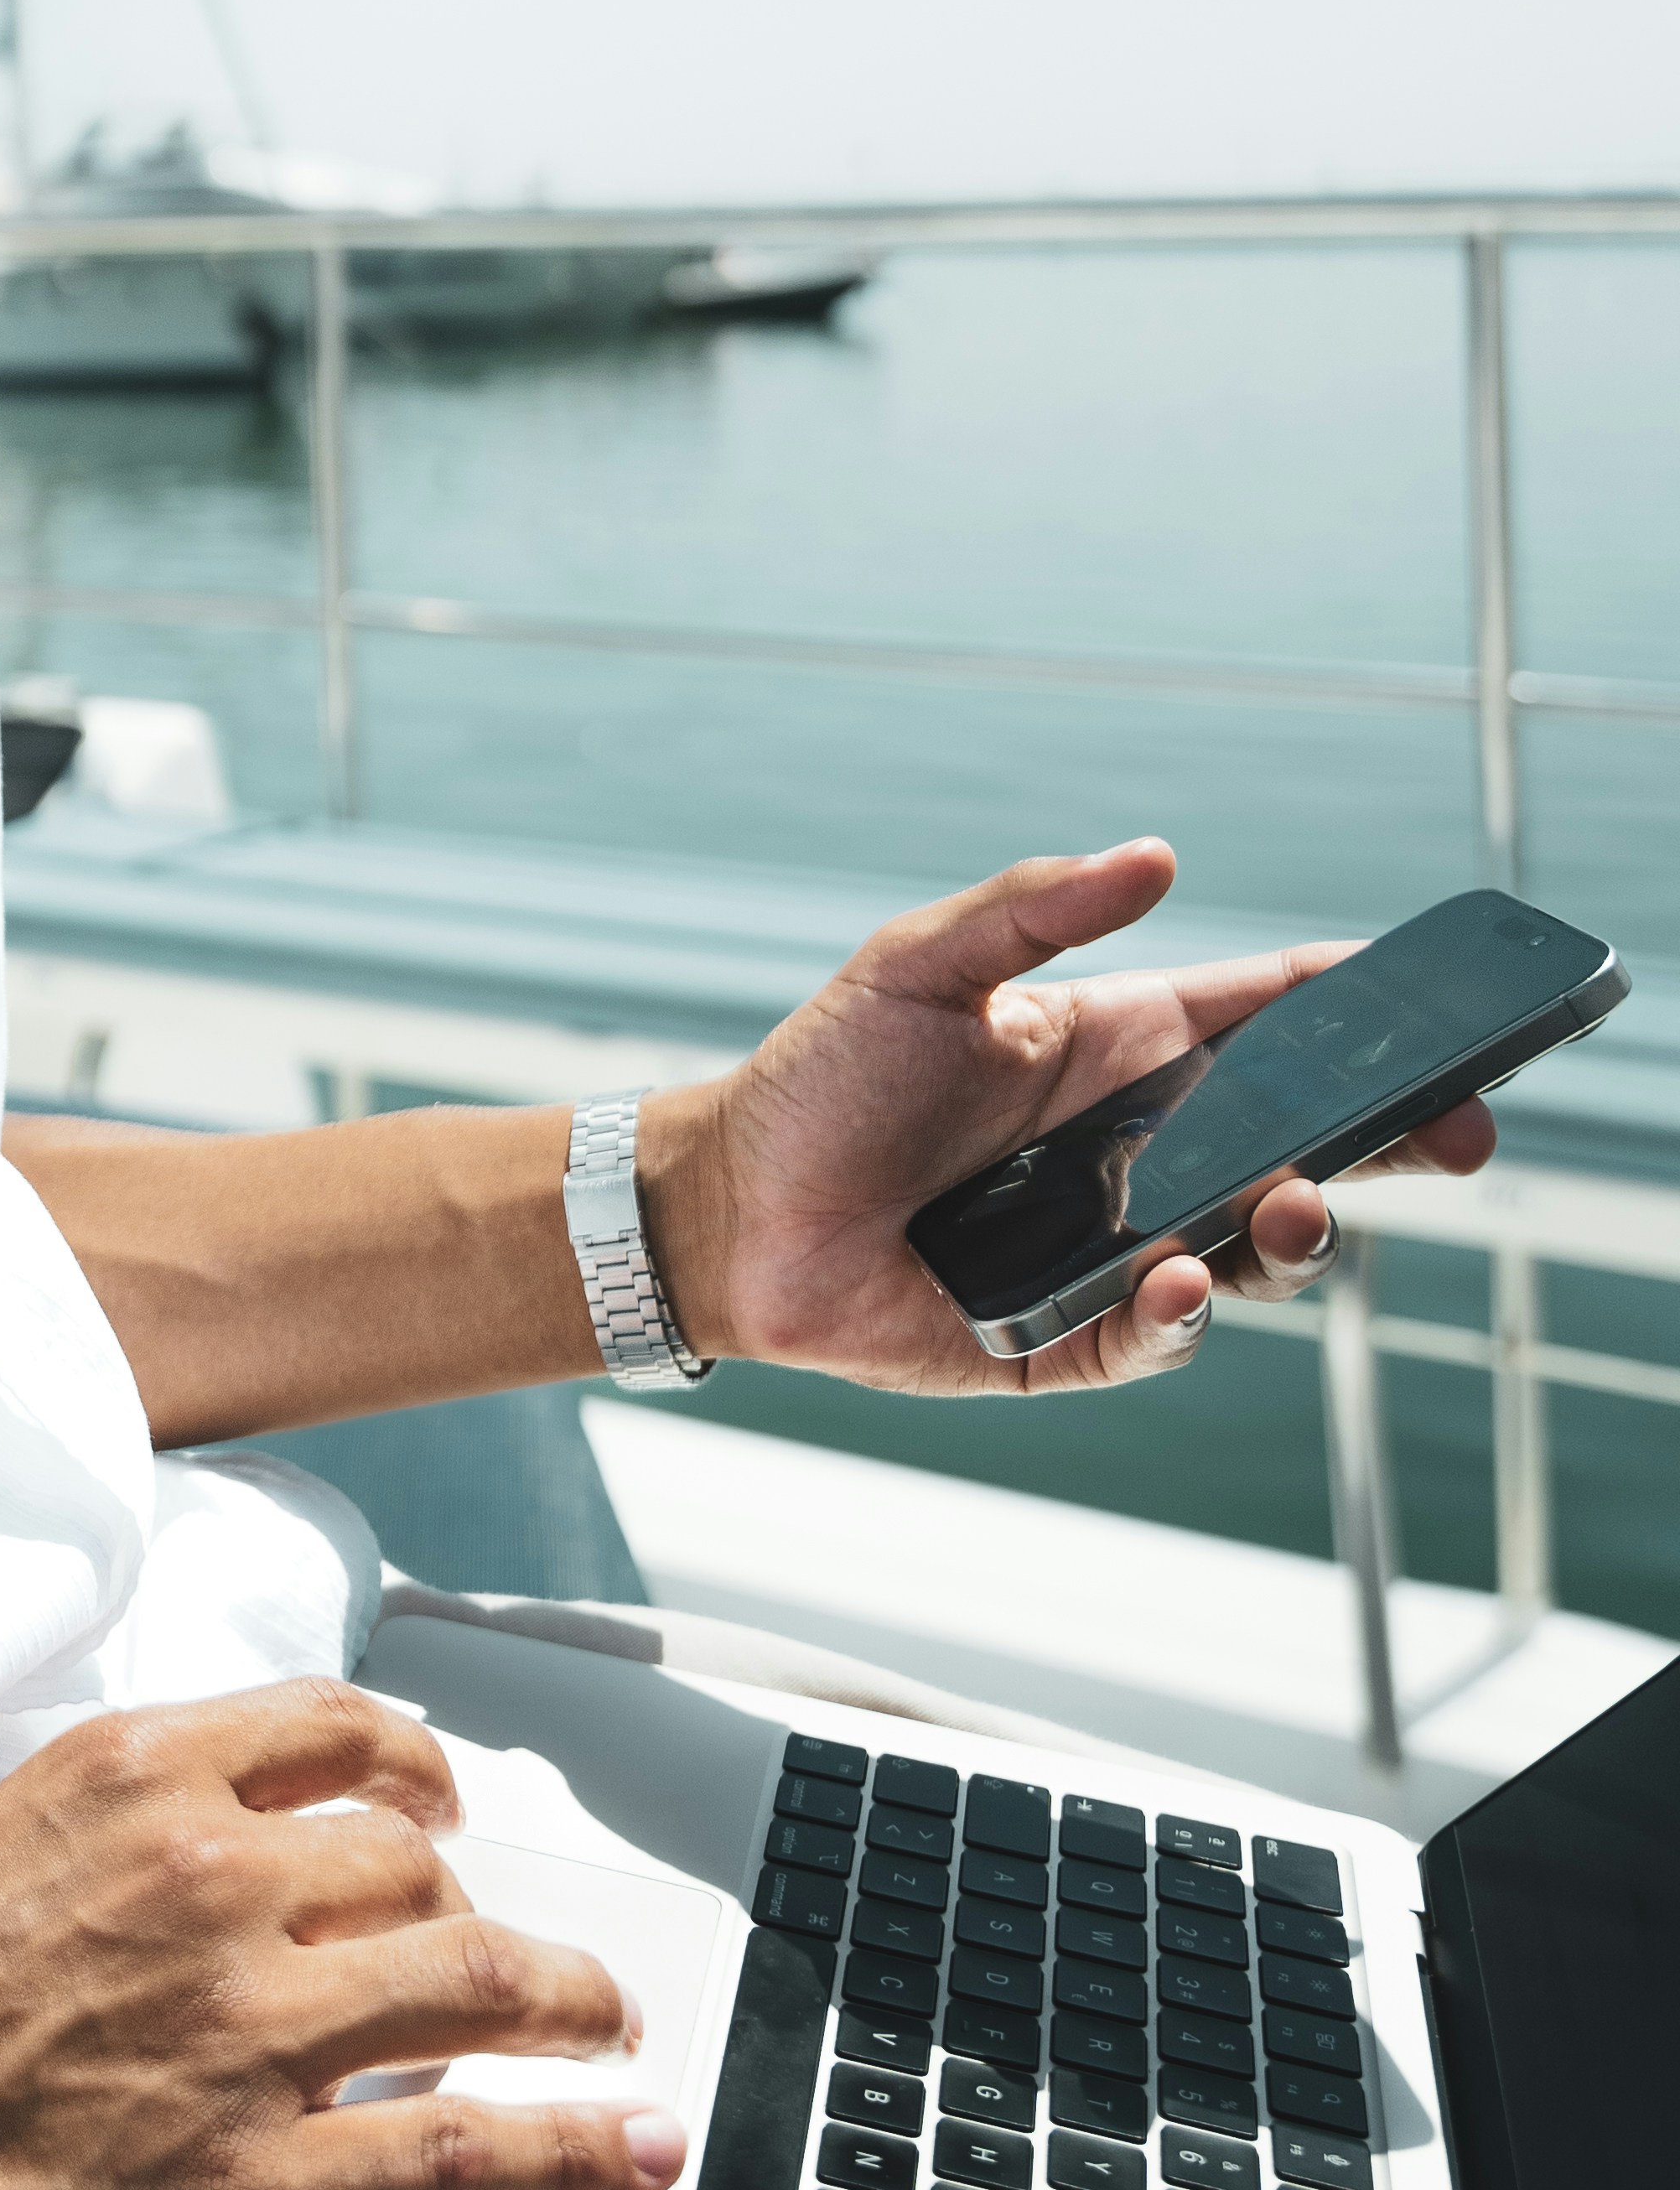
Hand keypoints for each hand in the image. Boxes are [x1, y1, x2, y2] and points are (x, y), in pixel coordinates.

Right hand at [0, 1679, 685, 2189]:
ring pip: (482, 1984)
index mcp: (140, 1778)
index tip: (449, 1809)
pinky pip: (471, 2150)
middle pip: (424, 1874)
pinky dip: (580, 2148)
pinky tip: (633, 2150)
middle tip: (535, 1965)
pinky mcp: (257, 2182)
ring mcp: (247, 2029)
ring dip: (574, 2009)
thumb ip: (118, 1837)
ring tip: (610, 2037)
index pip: (344, 1738)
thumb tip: (217, 1858)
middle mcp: (215, 1876)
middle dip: (497, 1918)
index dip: (423, 1776)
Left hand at [641, 839, 1498, 1402]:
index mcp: (1119, 1051)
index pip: (1266, 1023)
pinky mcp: (1071, 1337)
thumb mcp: (921, 964)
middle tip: (1457, 1138)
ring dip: (1301, 1232)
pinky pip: (1160, 1333)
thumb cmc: (825, 1076)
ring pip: (1255, 1248)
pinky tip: (1184, 1278)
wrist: (732, 1206)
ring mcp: (1115, 1247)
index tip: (1445, 1014)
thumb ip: (1035, 908)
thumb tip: (1154, 853)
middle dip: (1389, 1142)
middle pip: (1300, 1146)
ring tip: (1301, 1208)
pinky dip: (1185, 1310)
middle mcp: (1138, 1152)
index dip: (1357, 1015)